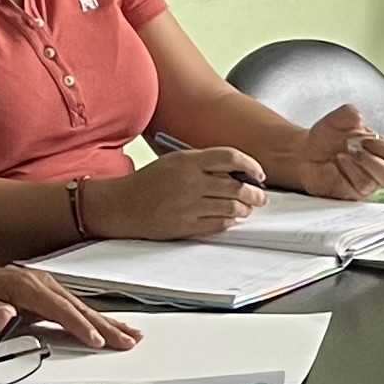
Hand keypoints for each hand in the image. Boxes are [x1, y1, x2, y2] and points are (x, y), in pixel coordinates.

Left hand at [0, 259, 137, 351]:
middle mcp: (42, 284)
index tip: (96, 340)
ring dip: (107, 322)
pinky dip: (95, 319)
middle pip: (80, 308)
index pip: (60, 309)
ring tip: (131, 335)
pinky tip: (108, 327)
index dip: (80, 325)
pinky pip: (75, 309)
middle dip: (106, 325)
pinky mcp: (46, 296)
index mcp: (27, 287)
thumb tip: (7, 315)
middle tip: (128, 341)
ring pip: (82, 308)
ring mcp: (46, 289)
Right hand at [90, 146, 265, 238]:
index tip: (258, 174)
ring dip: (245, 208)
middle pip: (236, 186)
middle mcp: (190, 182)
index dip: (251, 165)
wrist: (122, 205)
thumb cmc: (149, 182)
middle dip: (255, 193)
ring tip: (247, 208)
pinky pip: (219, 224)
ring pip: (231, 207)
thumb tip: (237, 171)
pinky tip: (231, 218)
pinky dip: (230, 221)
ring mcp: (189, 206)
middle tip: (260, 196)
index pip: (230, 157)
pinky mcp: (186, 226)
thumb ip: (203, 163)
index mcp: (188, 161)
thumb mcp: (174, 161)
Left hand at [269, 105, 383, 200]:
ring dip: (361, 167)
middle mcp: (377, 169)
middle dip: (376, 161)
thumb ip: (348, 114)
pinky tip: (338, 164)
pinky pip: (358, 189)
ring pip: (374, 183)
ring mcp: (366, 183)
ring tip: (345, 156)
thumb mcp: (336, 120)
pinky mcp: (353, 193)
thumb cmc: (326, 139)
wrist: (305, 154)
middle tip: (359, 149)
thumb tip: (358, 115)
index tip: (367, 139)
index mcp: (381, 150)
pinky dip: (348, 173)